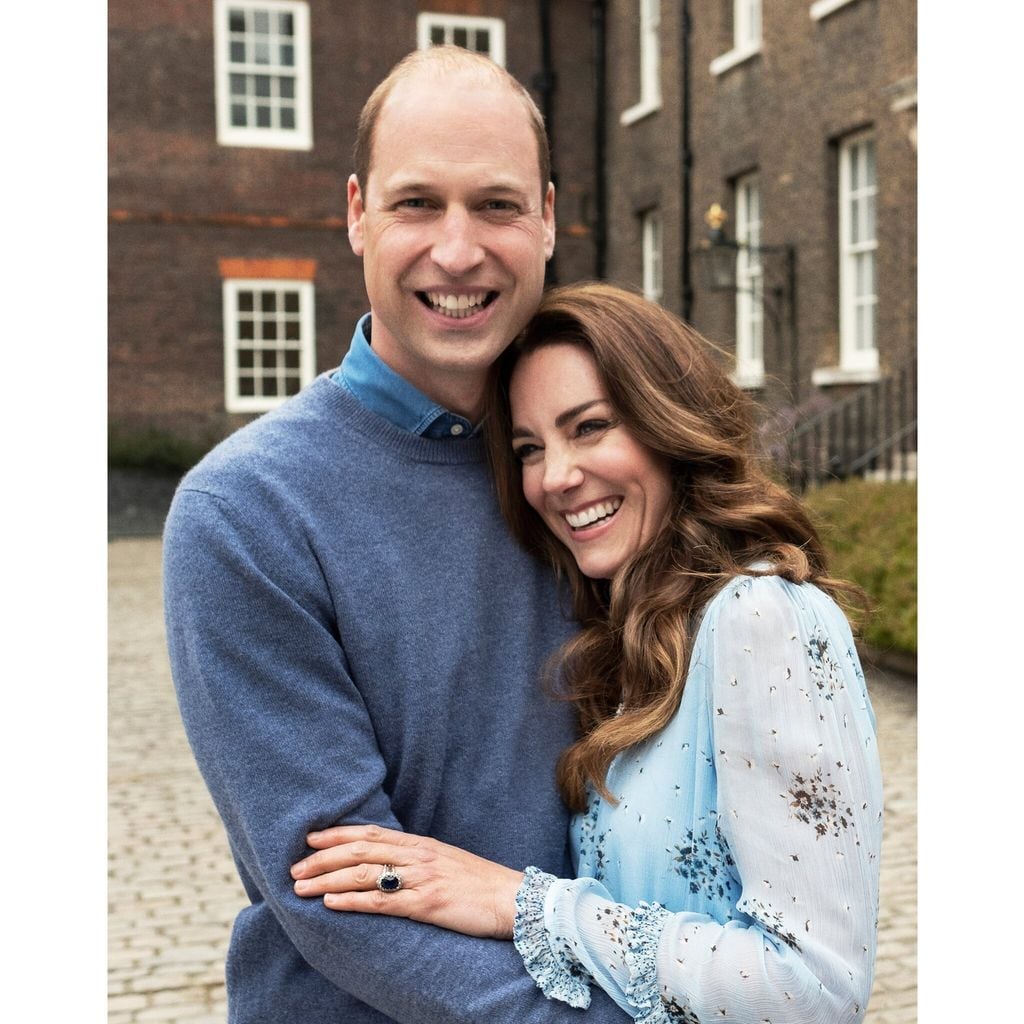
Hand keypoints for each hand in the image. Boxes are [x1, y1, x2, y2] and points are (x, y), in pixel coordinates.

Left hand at [290, 824, 524, 939]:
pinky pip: (382, 902)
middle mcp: (417, 855)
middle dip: (322, 857)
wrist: (515, 900)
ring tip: (300, 887)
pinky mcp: (427, 904)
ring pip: (363, 875)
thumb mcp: (446, 863)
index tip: (309, 837)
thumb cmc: (481, 885)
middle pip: (360, 851)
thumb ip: (418, 860)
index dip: (337, 833)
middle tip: (294, 866)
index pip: (370, 833)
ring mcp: (421, 878)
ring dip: (327, 879)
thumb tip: (389, 864)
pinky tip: (331, 904)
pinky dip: (352, 902)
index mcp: (421, 844)